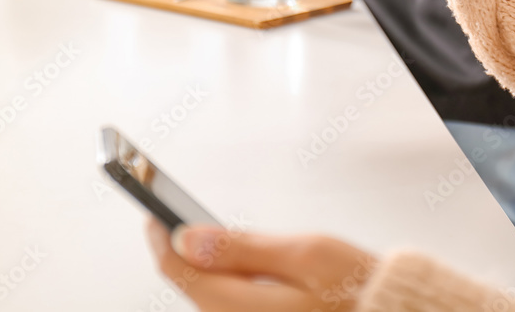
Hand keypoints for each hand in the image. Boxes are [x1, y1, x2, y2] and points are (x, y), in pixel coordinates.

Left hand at [145, 218, 376, 311]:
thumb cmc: (358, 291)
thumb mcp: (307, 254)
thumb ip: (244, 246)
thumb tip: (190, 237)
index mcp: (242, 309)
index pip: (181, 271)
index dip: (162, 237)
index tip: (155, 212)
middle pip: (190, 287)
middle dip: (178, 251)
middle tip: (172, 217)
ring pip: (208, 298)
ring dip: (199, 268)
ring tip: (199, 238)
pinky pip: (229, 307)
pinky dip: (222, 284)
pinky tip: (232, 267)